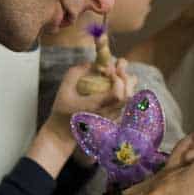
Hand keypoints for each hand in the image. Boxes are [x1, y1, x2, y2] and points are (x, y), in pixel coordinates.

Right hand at [31, 60, 135, 175]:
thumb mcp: (64, 89)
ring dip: (128, 83)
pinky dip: (126, 91)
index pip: (117, 94)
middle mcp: (107, 114)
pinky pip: (127, 103)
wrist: (64, 133)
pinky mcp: (115, 119)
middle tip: (119, 67)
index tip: (110, 71)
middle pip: (128, 96)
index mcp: (94, 106)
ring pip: (131, 99)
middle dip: (127, 78)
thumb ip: (77, 73)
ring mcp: (113, 118)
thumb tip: (94, 62)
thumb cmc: (62, 109)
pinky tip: (117, 84)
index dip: (119, 80)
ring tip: (118, 74)